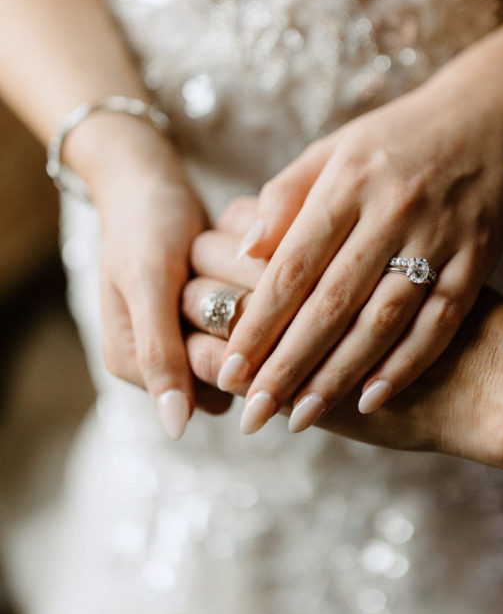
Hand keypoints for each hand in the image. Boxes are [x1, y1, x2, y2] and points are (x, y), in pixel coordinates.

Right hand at [80, 116, 228, 437]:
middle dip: (247, 311)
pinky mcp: (218, 324)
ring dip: (255, 292)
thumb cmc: (143, 226)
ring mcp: (192, 343)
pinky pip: (258, 317)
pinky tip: (253, 252)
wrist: (150, 184)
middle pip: (237, 363)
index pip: (212, 381)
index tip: (242, 297)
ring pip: (253, 341)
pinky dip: (258, 282)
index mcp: (133, 364)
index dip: (238, 343)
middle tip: (244, 268)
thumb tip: (174, 428)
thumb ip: (158, 353)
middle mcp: (165, 363)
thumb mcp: (148, 283)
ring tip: (244, 255)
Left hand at [215, 46, 502, 435]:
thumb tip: (242, 253)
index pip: (292, 267)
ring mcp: (439, 236)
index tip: (228, 371)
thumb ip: (286, 197)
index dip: (258, 324)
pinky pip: (439, 321)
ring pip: (382, 320)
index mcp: (347, 183)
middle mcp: (391, 211)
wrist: (489, 116)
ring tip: (301, 417)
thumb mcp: (332, 150)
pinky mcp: (477, 259)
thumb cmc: (394, 139)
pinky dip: (406, 363)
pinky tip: (371, 398)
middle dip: (288, 365)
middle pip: (331, 302)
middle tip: (254, 414)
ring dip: (339, 374)